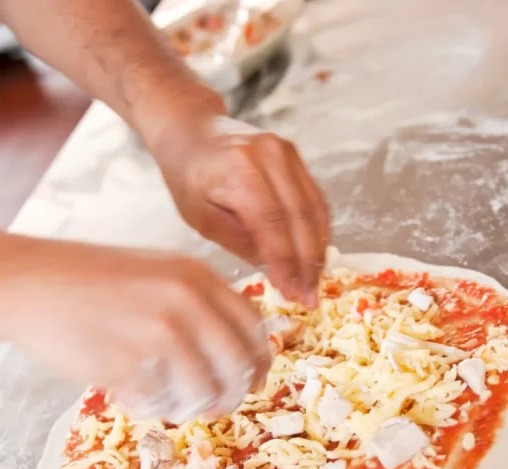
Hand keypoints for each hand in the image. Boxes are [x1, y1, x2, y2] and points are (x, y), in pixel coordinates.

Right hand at [0, 236, 271, 421]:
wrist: (25, 282)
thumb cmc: (89, 280)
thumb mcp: (156, 272)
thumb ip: (198, 303)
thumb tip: (234, 355)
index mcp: (196, 276)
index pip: (253, 328)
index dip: (260, 362)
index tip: (253, 381)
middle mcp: (185, 303)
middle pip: (236, 367)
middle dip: (232, 395)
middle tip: (216, 406)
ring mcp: (156, 335)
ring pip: (201, 392)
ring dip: (190, 406)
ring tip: (166, 399)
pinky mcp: (126, 365)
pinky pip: (159, 403)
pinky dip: (150, 406)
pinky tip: (131, 393)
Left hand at [152, 115, 330, 306]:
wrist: (192, 132)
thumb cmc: (188, 178)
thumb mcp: (201, 218)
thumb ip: (239, 241)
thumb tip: (277, 269)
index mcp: (240, 170)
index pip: (272, 225)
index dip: (286, 263)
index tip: (292, 293)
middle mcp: (270, 155)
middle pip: (300, 218)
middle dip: (308, 263)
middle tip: (309, 298)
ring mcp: (287, 152)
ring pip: (315, 209)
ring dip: (319, 251)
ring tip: (315, 284)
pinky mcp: (296, 156)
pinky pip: (315, 199)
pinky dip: (318, 231)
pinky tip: (316, 257)